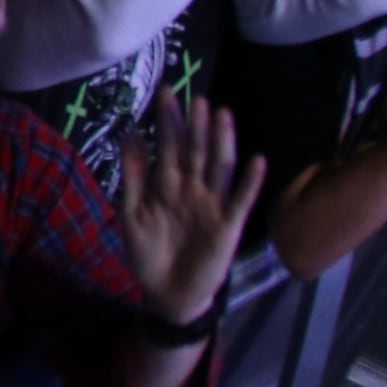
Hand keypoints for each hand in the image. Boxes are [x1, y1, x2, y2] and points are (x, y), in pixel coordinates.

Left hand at [117, 97, 264, 325]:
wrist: (166, 293)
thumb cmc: (147, 253)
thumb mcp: (131, 212)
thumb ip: (133, 175)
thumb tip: (128, 132)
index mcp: (165, 185)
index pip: (168, 146)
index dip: (167, 121)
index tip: (166, 92)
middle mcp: (191, 189)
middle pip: (195, 151)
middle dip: (195, 125)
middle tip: (197, 97)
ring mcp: (211, 205)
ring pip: (218, 167)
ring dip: (222, 142)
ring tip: (223, 115)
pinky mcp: (228, 225)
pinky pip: (241, 200)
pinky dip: (249, 181)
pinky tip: (257, 160)